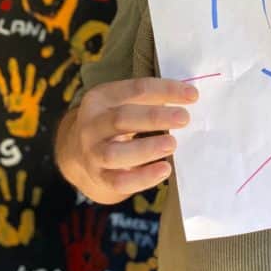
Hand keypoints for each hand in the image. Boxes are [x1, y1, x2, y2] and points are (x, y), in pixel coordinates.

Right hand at [55, 77, 197, 203]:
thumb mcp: (123, 103)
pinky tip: (164, 170)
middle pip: (121, 118)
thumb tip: (190, 98)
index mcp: (101, 98)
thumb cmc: (114, 123)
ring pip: (115, 153)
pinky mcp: (98, 177)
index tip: (193, 95)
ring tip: (172, 144)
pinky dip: (143, 177)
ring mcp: (92, 153)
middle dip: (154, 118)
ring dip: (146, 149)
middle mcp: (92, 125)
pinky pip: (119, 181)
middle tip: (184, 118)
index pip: (136, 89)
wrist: (77, 152)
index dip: (166, 90)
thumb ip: (151, 100)